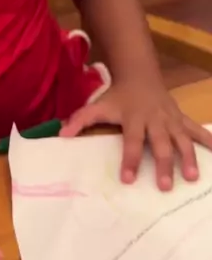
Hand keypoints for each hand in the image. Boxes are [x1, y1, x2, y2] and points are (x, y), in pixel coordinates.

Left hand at [59, 79, 211, 190]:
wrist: (139, 73)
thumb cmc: (118, 96)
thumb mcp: (98, 104)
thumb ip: (80, 120)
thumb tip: (61, 135)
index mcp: (133, 118)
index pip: (131, 141)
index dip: (129, 160)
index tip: (128, 179)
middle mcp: (155, 119)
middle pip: (160, 143)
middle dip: (163, 164)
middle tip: (164, 186)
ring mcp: (171, 118)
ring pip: (182, 138)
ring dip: (188, 157)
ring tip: (191, 177)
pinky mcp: (181, 118)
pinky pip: (196, 130)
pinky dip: (208, 140)